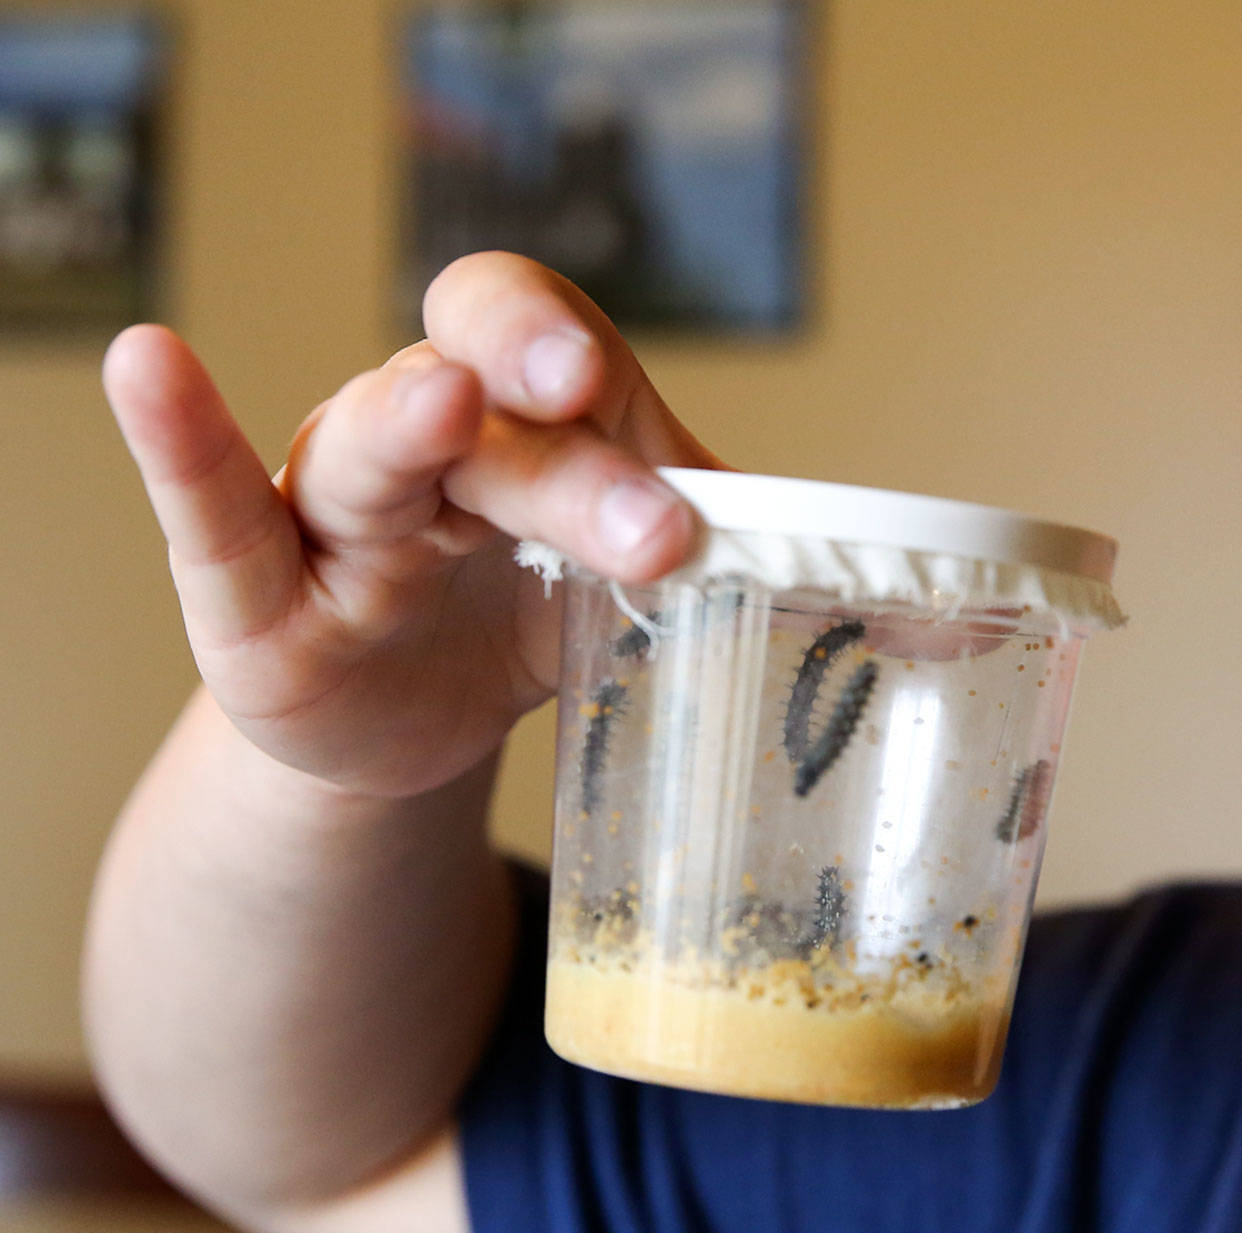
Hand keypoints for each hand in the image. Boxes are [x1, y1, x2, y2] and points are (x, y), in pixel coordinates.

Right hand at [104, 251, 730, 798]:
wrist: (420, 723)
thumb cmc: (530, 610)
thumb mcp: (632, 580)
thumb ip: (740, 564)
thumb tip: (926, 618)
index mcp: (522, 417)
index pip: (540, 336)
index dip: (571, 346)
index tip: (636, 410)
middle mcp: (421, 436)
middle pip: (484, 413)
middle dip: (566, 461)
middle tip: (655, 524)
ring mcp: (328, 510)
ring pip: (370, 453)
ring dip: (413, 427)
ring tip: (450, 408)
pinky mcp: (252, 600)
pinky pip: (209, 513)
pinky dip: (182, 445)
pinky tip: (152, 369)